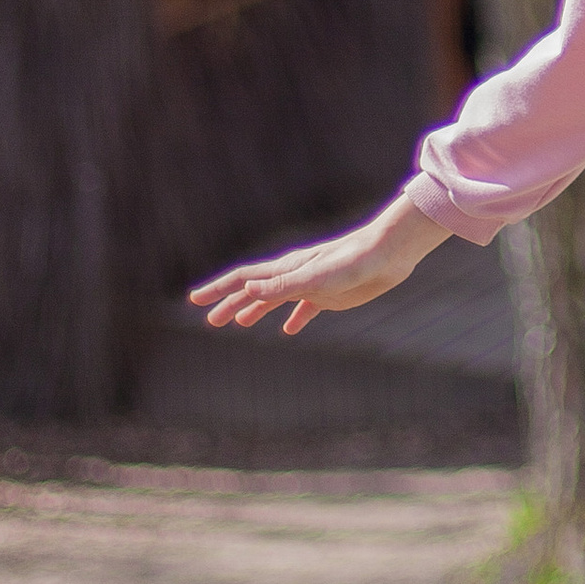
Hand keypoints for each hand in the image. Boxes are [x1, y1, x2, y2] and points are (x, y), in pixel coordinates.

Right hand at [191, 188, 442, 335]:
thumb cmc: (355, 260)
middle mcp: (294, 275)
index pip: (244, 279)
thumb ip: (285, 284)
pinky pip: (305, 308)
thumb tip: (248, 288)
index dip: (219, 289)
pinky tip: (289, 330)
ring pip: (276, 299)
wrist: (389, 253)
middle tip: (210, 320)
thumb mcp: (317, 276)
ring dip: (256, 310)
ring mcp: (311, 285)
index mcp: (286, 269)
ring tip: (239, 323)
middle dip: (230, 304)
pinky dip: (294, 318)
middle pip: (254, 291)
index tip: (195, 299)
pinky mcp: (331, 294)